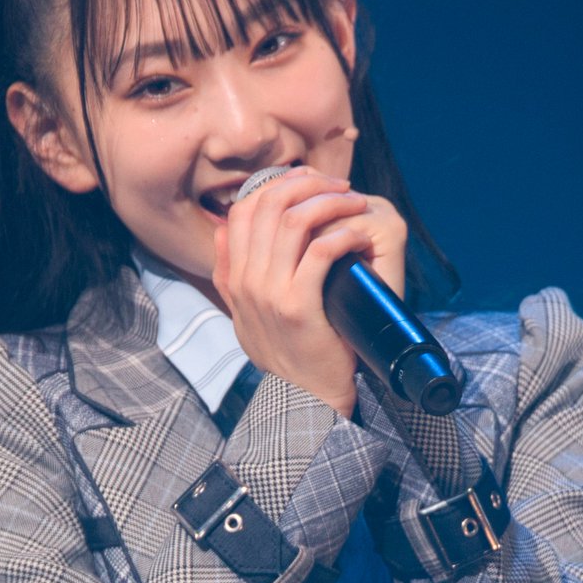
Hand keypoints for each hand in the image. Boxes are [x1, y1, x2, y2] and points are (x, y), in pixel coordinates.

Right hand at [212, 167, 407, 416]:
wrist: (302, 399)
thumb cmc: (285, 353)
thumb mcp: (244, 313)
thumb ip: (230, 272)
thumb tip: (222, 229)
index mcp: (233, 278)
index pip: (242, 210)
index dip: (276, 186)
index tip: (308, 183)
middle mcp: (246, 282)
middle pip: (269, 205)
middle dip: (309, 185)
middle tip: (340, 188)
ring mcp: (270, 295)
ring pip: (295, 221)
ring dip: (331, 203)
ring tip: (355, 205)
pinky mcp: (300, 308)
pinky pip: (321, 251)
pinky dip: (344, 234)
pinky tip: (360, 236)